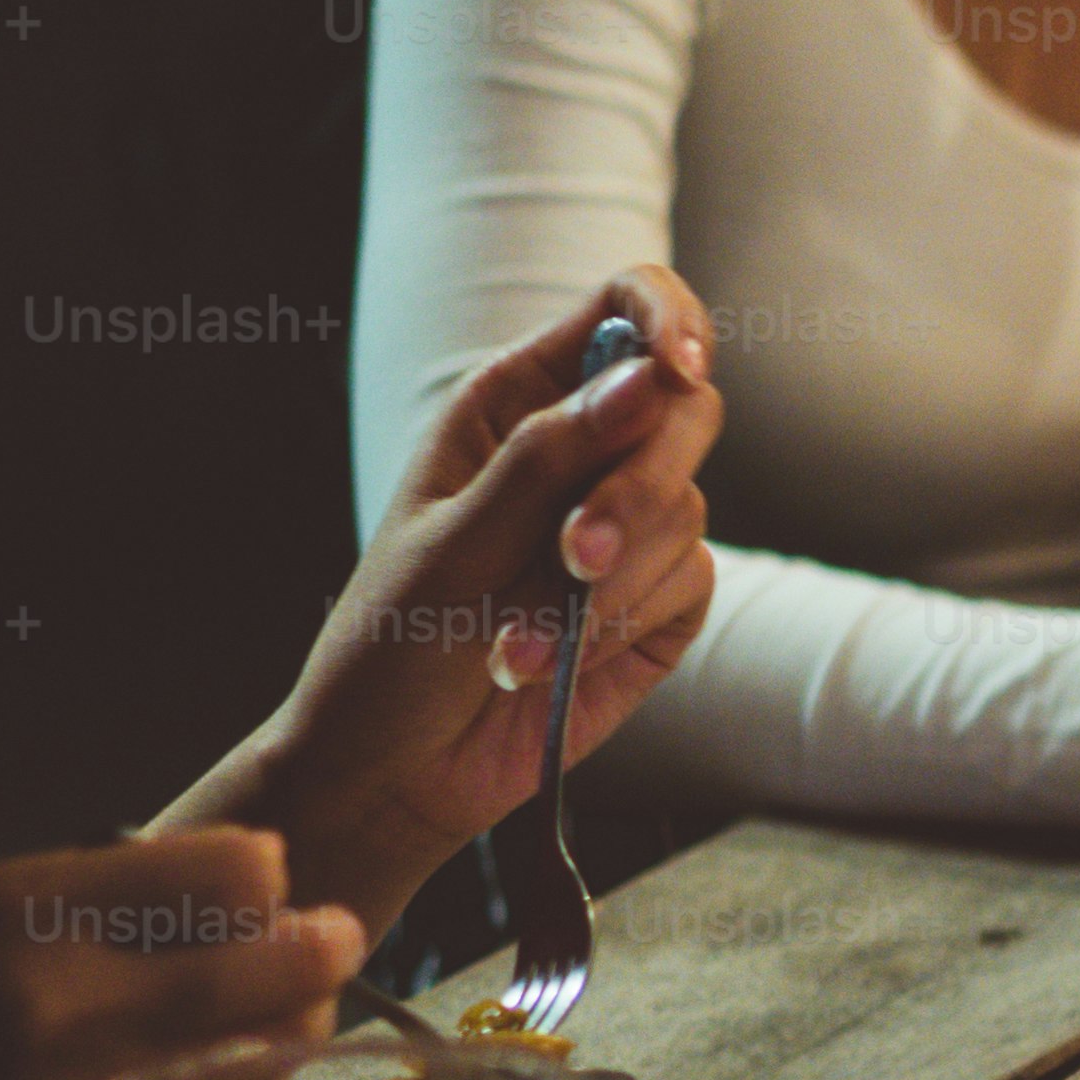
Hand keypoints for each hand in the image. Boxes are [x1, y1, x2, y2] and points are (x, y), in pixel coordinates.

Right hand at [0, 831, 358, 1079]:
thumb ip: (107, 889)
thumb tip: (264, 873)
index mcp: (23, 914)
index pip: (231, 871)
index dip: (266, 876)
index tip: (273, 885)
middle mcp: (63, 1009)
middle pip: (274, 966)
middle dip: (324, 947)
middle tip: (337, 938)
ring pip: (267, 1061)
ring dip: (294, 1031)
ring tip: (288, 1011)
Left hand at [198, 269, 719, 939]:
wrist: (394, 769)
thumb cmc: (392, 643)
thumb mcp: (452, 541)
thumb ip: (550, 458)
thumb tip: (648, 381)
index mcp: (518, 404)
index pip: (624, 310)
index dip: (668, 319)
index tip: (680, 367)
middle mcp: (583, 453)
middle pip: (684, 409)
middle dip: (635, 488)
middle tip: (573, 557)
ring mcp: (627, 531)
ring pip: (685, 509)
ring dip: (604, 586)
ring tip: (519, 642)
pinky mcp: (656, 606)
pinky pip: (688, 583)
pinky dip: (620, 628)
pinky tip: (549, 664)